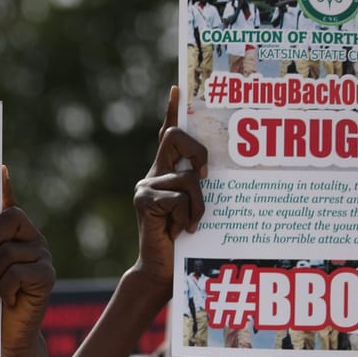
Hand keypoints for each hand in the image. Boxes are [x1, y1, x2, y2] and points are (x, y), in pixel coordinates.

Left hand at [0, 171, 55, 356]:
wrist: (4, 333)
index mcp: (13, 233)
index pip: (9, 204)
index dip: (4, 186)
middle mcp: (31, 238)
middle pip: (10, 219)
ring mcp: (42, 256)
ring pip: (9, 251)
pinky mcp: (47, 276)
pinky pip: (19, 272)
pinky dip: (4, 287)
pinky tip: (4, 298)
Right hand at [131, 86, 206, 295]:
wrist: (163, 268)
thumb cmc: (186, 239)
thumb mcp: (197, 205)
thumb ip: (199, 185)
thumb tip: (213, 169)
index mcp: (167, 172)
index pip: (169, 135)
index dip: (172, 111)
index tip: (178, 88)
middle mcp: (153, 174)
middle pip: (175, 137)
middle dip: (198, 149)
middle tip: (207, 173)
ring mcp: (146, 186)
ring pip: (189, 177)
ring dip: (200, 203)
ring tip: (193, 224)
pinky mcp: (144, 200)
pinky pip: (180, 196)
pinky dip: (189, 214)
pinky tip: (183, 230)